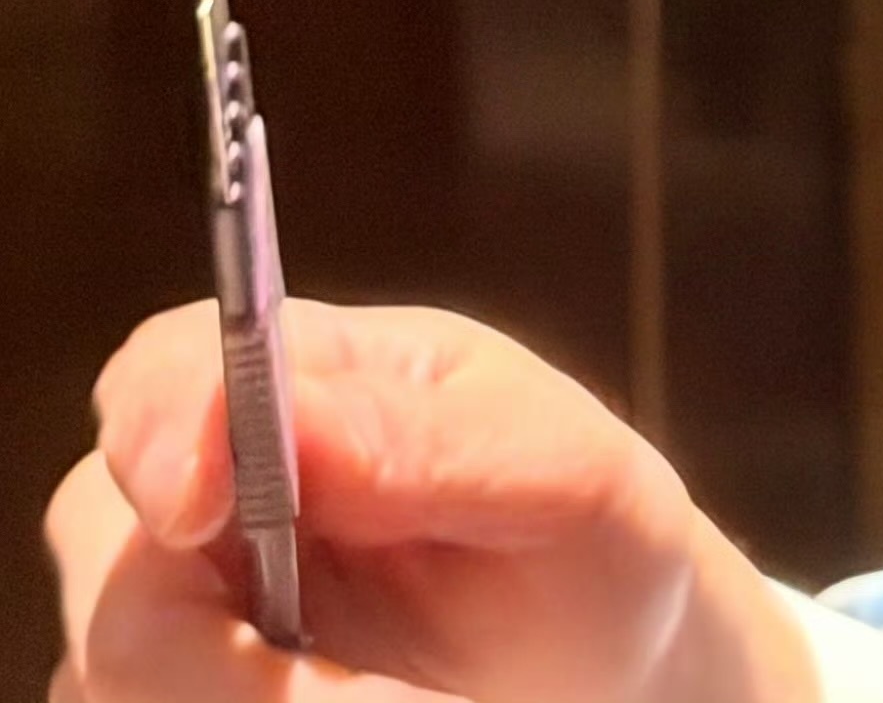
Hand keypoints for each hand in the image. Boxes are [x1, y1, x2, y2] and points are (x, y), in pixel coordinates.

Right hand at [47, 301, 814, 702]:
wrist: (606, 664)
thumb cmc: (586, 540)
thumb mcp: (563, 475)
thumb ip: (434, 444)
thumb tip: (299, 423)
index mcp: (302, 381)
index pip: (166, 373)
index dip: (160, 430)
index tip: (202, 502)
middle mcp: (216, 496)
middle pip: (115, 558)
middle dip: (211, 653)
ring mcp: (191, 614)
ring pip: (119, 676)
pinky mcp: (187, 697)